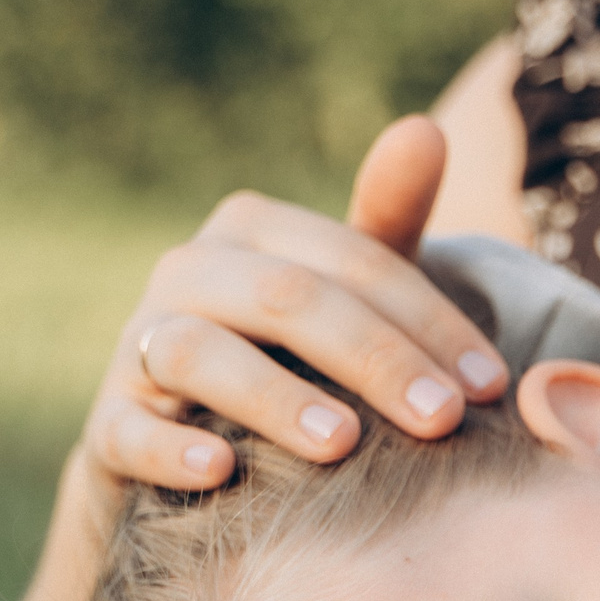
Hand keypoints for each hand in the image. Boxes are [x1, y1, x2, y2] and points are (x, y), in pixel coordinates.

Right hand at [85, 115, 508, 492]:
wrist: (186, 455)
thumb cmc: (293, 364)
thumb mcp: (347, 296)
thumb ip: (389, 220)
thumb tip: (426, 128)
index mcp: (254, 233)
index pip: (353, 262)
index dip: (428, 320)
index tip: (493, 386)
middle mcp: (188, 273)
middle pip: (284, 298)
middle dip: (373, 356)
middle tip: (444, 419)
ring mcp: (137, 348)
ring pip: (196, 351)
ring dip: (274, 397)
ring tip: (344, 446)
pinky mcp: (106, 427)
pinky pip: (126, 430)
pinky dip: (169, 447)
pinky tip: (221, 472)